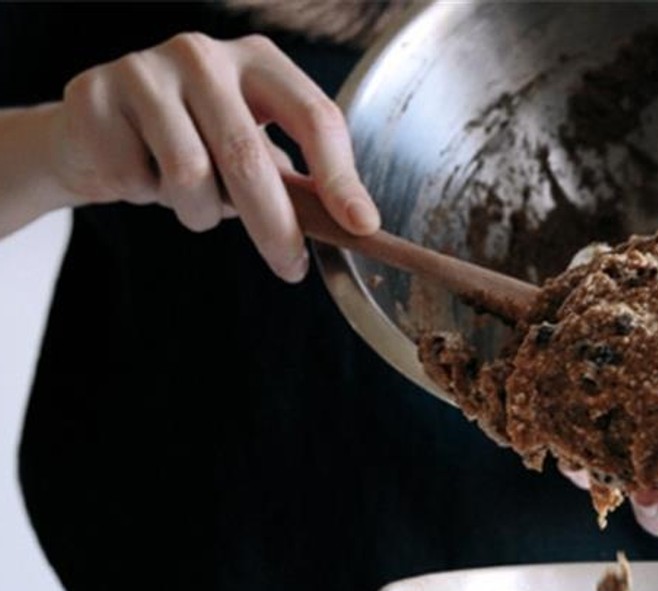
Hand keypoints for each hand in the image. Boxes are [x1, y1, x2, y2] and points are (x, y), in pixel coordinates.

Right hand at [42, 33, 377, 279]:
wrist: (95, 134)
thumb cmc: (191, 145)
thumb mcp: (250, 153)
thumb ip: (296, 182)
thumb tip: (353, 224)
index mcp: (258, 62)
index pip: (315, 117)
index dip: (340, 177)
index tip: (360, 225)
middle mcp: (204, 55)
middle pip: (250, 157)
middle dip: (276, 226)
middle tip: (290, 268)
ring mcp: (145, 69)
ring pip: (190, 177)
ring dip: (198, 213)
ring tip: (189, 200)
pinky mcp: (96, 95)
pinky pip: (137, 179)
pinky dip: (144, 195)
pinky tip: (139, 174)